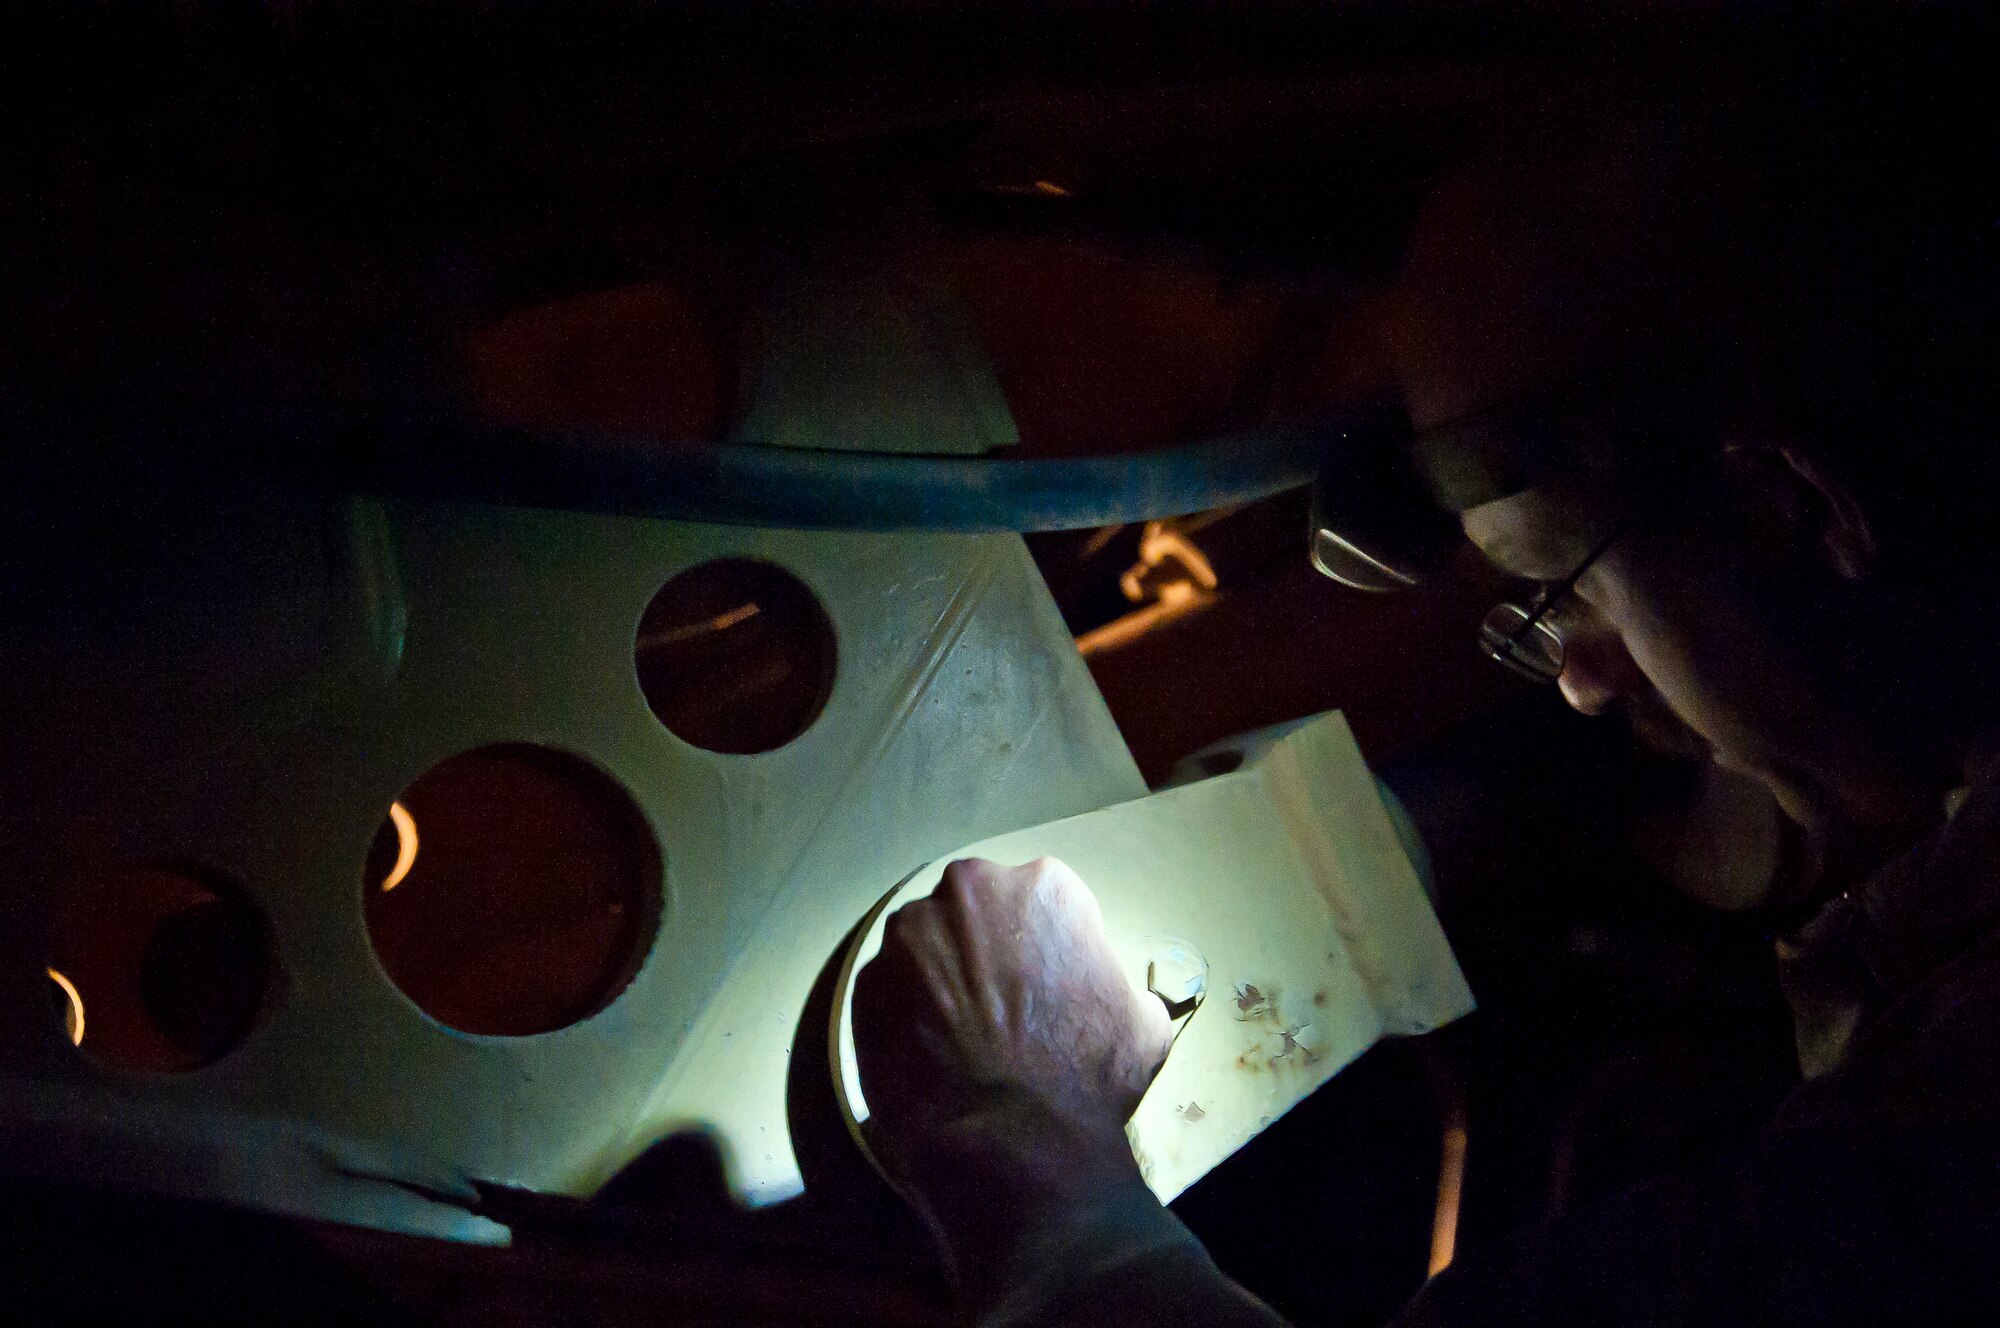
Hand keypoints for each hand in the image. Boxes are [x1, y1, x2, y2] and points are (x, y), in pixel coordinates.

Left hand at [852, 858, 1175, 1294]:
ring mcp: (908, 937)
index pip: (1047, 903)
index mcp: (1043, 887)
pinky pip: (889, 991)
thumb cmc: (1088, 1080)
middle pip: (978, 911)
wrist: (1012, 1146)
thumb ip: (1122, 989)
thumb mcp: (1143, 1024)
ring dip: (940, 978)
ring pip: (927, 946)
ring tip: (961, 1037)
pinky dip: (904, 1015)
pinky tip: (928, 1057)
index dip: (1051, 947)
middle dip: (987, 949)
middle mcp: (968, 893)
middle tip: (1002, 1007)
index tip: (1050, 987)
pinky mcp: (866, 985)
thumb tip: (1120, 999)